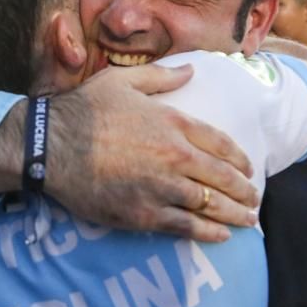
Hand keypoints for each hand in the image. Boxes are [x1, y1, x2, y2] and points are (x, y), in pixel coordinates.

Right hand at [45, 63, 258, 242]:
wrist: (52, 145)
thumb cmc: (84, 109)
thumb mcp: (123, 81)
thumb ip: (162, 76)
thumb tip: (191, 70)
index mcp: (173, 123)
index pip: (220, 143)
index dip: (239, 158)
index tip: (248, 168)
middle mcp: (175, 156)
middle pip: (223, 177)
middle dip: (244, 191)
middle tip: (254, 200)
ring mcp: (162, 187)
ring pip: (210, 205)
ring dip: (234, 215)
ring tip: (247, 222)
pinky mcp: (144, 214)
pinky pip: (186, 226)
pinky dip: (208, 232)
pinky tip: (222, 235)